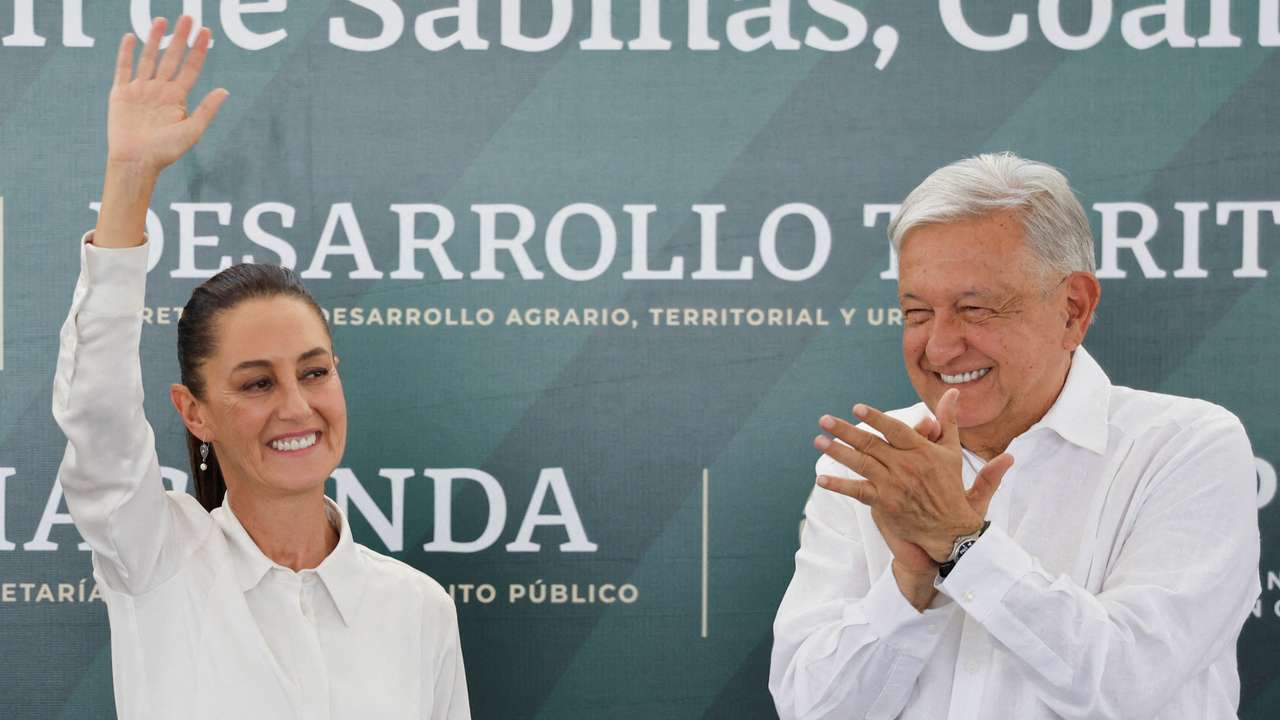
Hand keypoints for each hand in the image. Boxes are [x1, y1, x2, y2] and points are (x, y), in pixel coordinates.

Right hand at [95, 16, 226, 248]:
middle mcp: (160, 90)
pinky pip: (123, 68)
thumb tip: (225, 90)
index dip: (199, 50)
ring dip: (155, 39)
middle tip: (188, 17)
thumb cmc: (166, 151)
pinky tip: (131, 37)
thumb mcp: (192, 131)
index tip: (206, 32)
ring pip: (149, 58)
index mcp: (178, 98)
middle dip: (180, 38)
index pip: (191, 68)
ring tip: (162, 20)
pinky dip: (127, 53)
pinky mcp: (121, 93)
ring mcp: (140, 90)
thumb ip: (207, 109)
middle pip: (172, 58)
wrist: (137, 162)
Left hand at [814, 389, 1013, 561]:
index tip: (856, 408)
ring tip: (818, 441)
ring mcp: (893, 485)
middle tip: (824, 420)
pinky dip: (839, 485)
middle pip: (870, 444)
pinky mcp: (884, 503)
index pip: (894, 429)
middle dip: (844, 431)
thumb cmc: (950, 485)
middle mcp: (905, 466)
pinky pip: (858, 491)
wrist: (950, 528)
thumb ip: (948, 420)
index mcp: (921, 450)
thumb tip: (952, 392)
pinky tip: (821, 479)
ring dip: (838, 452)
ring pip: (861, 464)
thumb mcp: (952, 450)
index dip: (875, 418)